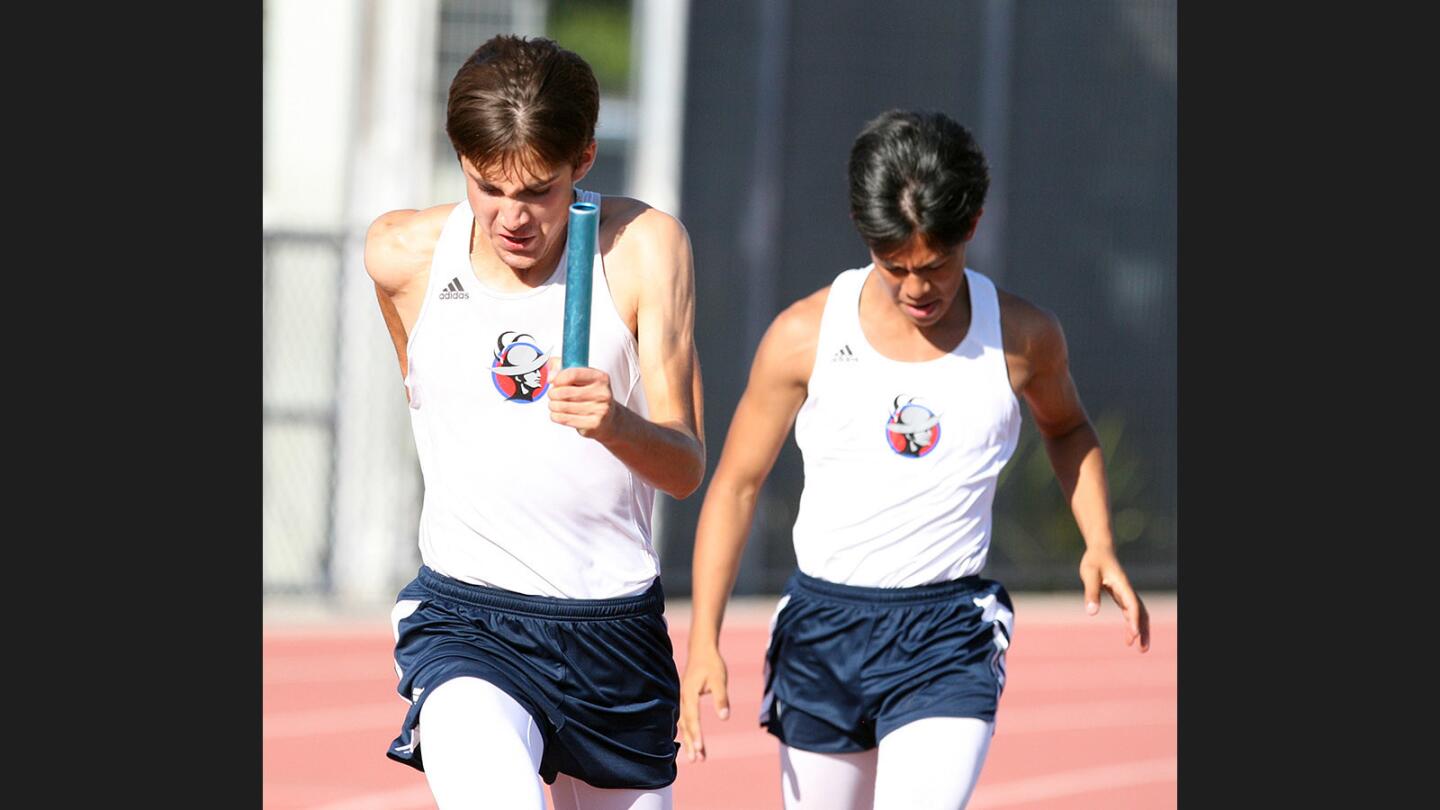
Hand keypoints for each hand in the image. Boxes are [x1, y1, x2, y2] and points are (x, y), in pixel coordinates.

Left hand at [547, 358, 620, 440]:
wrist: (608, 418)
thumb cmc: (591, 395)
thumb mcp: (582, 378)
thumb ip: (563, 368)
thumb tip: (550, 374)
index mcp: (600, 377)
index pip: (573, 374)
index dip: (558, 378)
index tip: (552, 381)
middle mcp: (603, 393)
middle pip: (565, 392)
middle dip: (553, 393)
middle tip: (552, 394)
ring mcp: (600, 410)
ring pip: (563, 406)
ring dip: (553, 405)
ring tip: (554, 404)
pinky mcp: (594, 424)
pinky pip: (565, 419)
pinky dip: (556, 416)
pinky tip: (557, 413)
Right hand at [679, 646, 729, 762]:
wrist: (702, 650)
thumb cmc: (712, 664)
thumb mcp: (720, 680)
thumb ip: (721, 699)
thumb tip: (724, 717)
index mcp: (690, 694)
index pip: (692, 718)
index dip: (696, 734)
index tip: (700, 748)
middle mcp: (682, 698)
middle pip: (685, 725)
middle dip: (690, 743)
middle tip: (697, 760)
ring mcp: (682, 699)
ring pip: (683, 724)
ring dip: (689, 740)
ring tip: (696, 758)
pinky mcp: (685, 699)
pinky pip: (683, 720)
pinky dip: (687, 732)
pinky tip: (690, 742)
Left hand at [1079, 547, 1150, 651]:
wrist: (1100, 550)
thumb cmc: (1094, 561)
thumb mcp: (1089, 574)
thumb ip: (1091, 592)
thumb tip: (1092, 613)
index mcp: (1122, 585)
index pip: (1132, 605)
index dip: (1133, 620)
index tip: (1134, 635)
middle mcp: (1128, 591)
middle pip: (1141, 613)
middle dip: (1143, 630)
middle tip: (1142, 649)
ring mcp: (1126, 594)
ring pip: (1139, 614)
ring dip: (1141, 630)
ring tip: (1140, 649)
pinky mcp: (1122, 596)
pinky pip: (1131, 613)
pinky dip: (1132, 625)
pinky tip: (1129, 637)